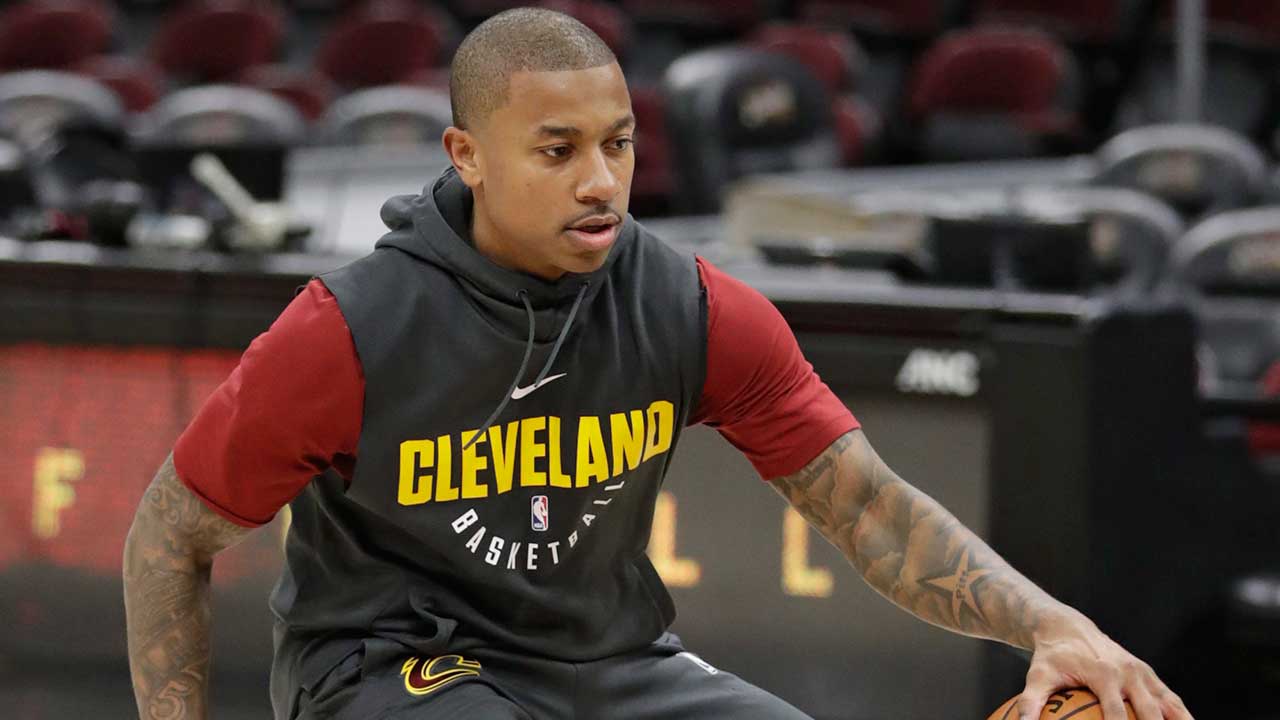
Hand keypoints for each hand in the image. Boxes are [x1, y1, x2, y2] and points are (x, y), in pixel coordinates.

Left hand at [1016, 608, 1191, 719]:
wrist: (1068, 628)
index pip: (1116, 714)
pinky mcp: (1149, 675)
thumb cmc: (1052, 657)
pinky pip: (1172, 700)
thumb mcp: (1038, 676)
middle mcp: (1128, 673)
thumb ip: (1030, 702)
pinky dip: (1182, 718)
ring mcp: (1142, 673)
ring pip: (1169, 707)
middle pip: (1150, 714)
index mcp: (1104, 674)